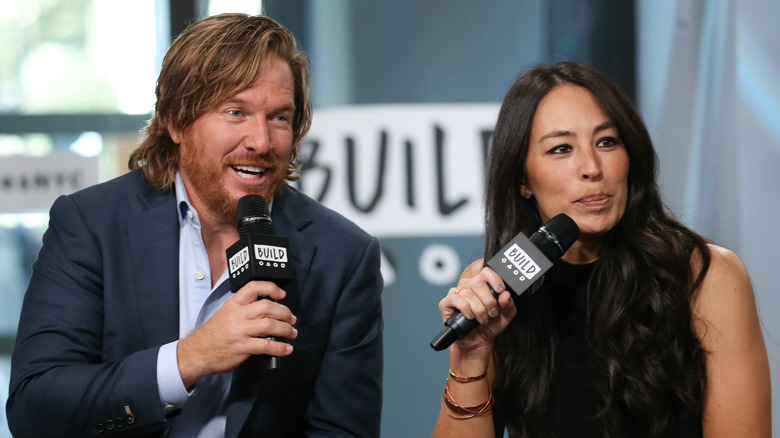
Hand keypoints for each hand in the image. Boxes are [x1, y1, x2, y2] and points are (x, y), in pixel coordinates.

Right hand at [176, 281, 297, 387]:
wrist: (196, 353)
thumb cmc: (212, 335)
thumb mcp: (225, 314)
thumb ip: (244, 310)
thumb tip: (267, 311)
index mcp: (233, 305)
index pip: (253, 287)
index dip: (271, 288)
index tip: (281, 294)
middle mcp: (237, 316)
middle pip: (267, 307)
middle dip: (285, 312)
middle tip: (291, 319)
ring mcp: (240, 331)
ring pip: (269, 325)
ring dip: (286, 329)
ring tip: (292, 333)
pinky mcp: (242, 347)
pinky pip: (266, 345)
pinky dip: (280, 347)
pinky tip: (286, 349)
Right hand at [438, 260, 516, 355]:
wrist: (478, 341)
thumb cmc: (490, 325)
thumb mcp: (505, 316)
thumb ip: (508, 305)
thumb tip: (506, 295)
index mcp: (483, 284)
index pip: (487, 272)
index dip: (494, 279)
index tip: (500, 290)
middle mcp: (468, 286)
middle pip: (478, 282)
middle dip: (488, 301)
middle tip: (492, 313)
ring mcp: (457, 293)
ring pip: (468, 293)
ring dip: (479, 309)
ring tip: (483, 319)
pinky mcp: (446, 303)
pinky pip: (455, 299)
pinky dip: (465, 309)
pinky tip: (470, 316)